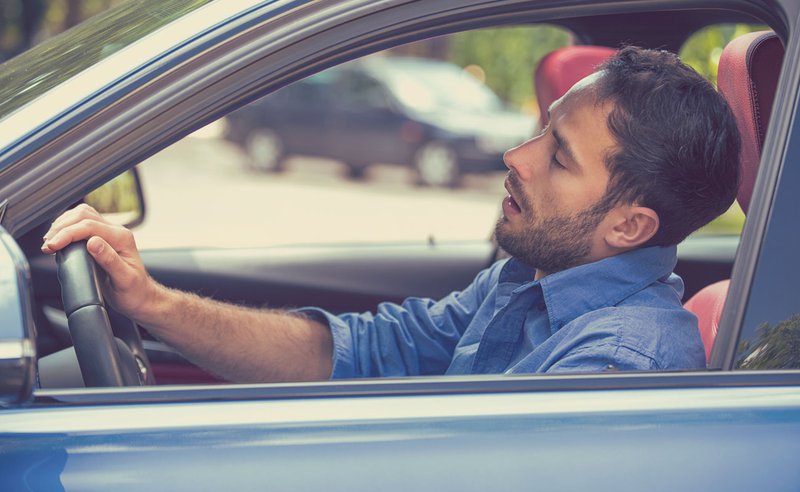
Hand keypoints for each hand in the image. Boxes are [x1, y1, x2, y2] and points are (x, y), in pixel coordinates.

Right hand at [41, 204, 160, 319]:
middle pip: (84, 215)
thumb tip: (93, 242)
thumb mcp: (124, 280)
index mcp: (122, 238)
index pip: (89, 226)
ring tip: (50, 241)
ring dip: (63, 225)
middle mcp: (117, 232)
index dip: (67, 234)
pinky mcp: (102, 238)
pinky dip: (67, 227)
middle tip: (48, 245)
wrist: (140, 297)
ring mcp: (109, 233)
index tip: (52, 246)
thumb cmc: (134, 292)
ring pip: (82, 215)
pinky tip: (58, 238)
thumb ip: (109, 260)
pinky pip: (82, 223)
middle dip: (61, 227)